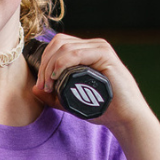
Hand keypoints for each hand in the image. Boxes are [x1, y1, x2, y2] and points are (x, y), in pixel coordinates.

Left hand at [30, 33, 151, 131]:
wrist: (125, 117)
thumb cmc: (102, 108)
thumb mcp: (72, 101)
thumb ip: (53, 96)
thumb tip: (34, 89)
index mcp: (86, 51)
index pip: (58, 44)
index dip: (44, 61)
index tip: (41, 85)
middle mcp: (92, 46)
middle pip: (59, 42)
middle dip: (44, 63)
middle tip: (43, 86)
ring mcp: (99, 48)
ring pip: (64, 47)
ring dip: (50, 66)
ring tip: (49, 85)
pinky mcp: (105, 55)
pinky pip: (76, 53)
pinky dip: (61, 63)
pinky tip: (56, 77)